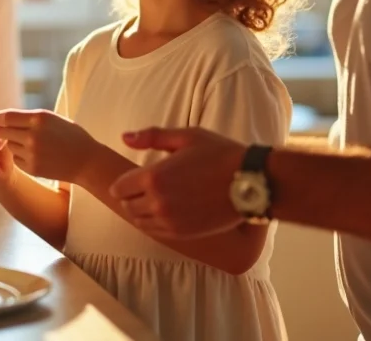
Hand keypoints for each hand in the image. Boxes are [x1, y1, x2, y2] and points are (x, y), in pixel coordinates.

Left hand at [0, 109, 96, 183]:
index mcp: (39, 118)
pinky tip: (34, 153)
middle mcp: (32, 135)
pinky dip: (20, 154)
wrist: (87, 161)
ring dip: (12, 142)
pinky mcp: (31, 168)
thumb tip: (3, 117)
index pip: (6, 116)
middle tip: (3, 129)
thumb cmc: (70, 135)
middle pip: (3, 131)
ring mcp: (31, 153)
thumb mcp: (52, 118)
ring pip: (9, 145)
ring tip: (29, 142)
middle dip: (1, 130)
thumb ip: (28, 117)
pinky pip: (16, 158)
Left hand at [109, 127, 248, 238]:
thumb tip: (124, 138)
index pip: (120, 188)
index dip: (123, 183)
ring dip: (141, 211)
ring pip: (139, 221)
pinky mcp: (183, 234)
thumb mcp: (186, 136)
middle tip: (141, 190)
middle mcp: (158, 202)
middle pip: (127, 206)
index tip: (131, 179)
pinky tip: (164, 213)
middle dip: (130, 197)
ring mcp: (170, 221)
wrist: (250, 182)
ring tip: (153, 201)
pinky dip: (153, 224)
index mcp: (154, 177)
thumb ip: (152, 136)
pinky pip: (155, 232)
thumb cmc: (219, 154)